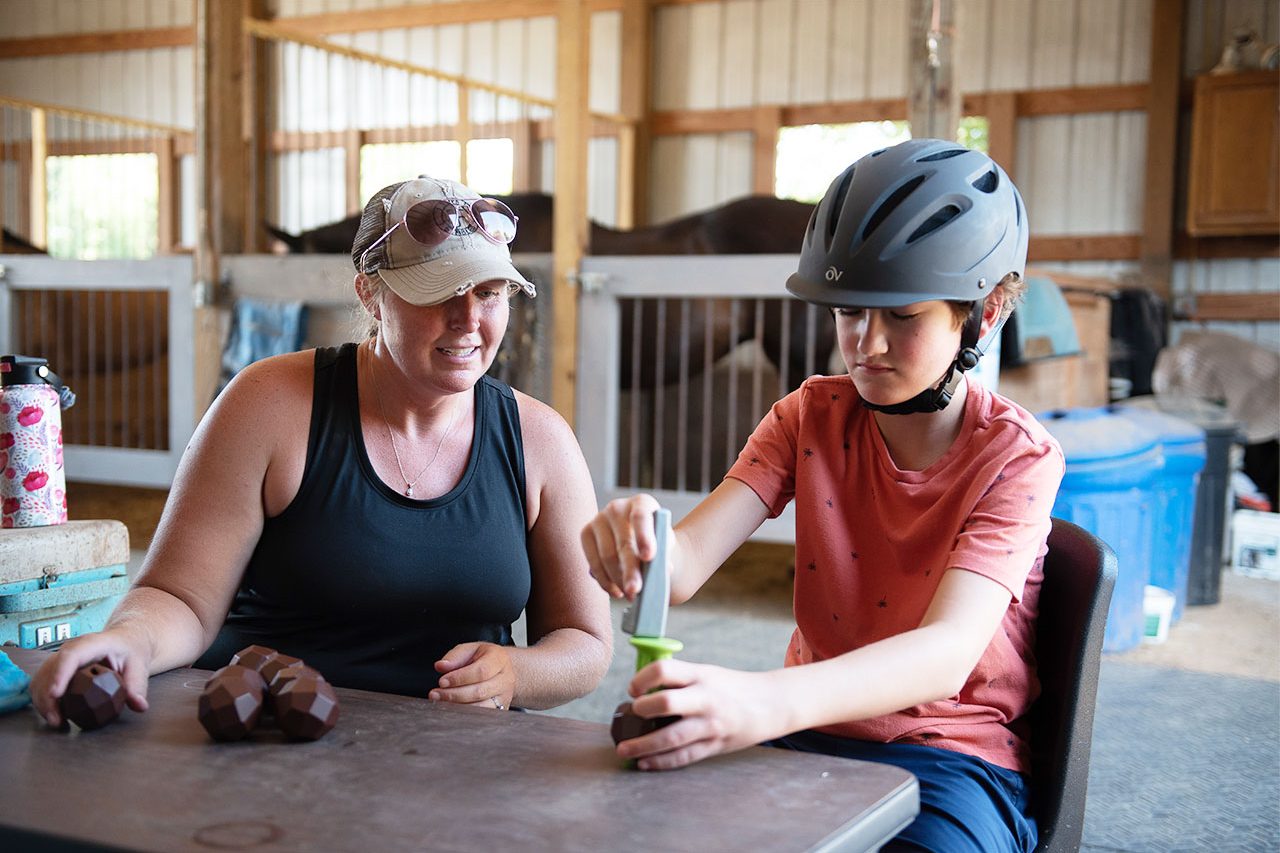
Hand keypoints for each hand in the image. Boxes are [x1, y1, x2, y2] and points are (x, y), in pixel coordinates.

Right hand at [30, 629, 151, 727]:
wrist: (126, 641)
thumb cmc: (131, 650)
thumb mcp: (139, 666)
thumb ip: (138, 687)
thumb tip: (140, 706)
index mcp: (94, 644)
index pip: (72, 655)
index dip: (61, 674)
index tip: (55, 694)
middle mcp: (73, 648)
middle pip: (51, 669)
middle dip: (48, 696)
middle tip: (57, 720)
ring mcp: (62, 657)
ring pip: (42, 677)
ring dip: (43, 701)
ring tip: (56, 721)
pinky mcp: (57, 668)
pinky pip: (42, 683)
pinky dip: (43, 700)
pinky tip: (54, 715)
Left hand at [428, 642, 515, 709]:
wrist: (502, 669)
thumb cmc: (483, 658)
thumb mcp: (470, 650)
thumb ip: (455, 656)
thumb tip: (441, 666)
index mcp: (499, 659)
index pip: (481, 671)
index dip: (459, 678)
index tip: (442, 681)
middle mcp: (505, 679)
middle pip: (480, 691)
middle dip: (454, 694)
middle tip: (436, 694)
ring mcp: (504, 696)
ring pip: (482, 707)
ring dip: (458, 706)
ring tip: (441, 702)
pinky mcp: (500, 709)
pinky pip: (482, 716)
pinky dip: (465, 714)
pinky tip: (452, 709)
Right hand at [580, 494, 663, 599]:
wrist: (640, 538)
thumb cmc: (656, 541)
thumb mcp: (665, 544)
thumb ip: (664, 554)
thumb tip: (664, 570)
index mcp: (642, 503)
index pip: (641, 517)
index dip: (644, 537)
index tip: (649, 558)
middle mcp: (617, 507)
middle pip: (623, 543)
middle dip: (629, 571)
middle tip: (635, 591)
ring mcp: (599, 519)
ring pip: (606, 556)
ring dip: (618, 580)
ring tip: (630, 596)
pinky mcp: (586, 533)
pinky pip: (593, 562)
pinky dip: (605, 581)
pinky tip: (616, 591)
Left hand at [615, 659, 784, 770]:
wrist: (770, 704)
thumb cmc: (731, 687)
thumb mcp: (707, 673)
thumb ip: (679, 679)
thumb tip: (642, 688)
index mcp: (700, 675)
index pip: (664, 670)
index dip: (643, 679)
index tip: (633, 689)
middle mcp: (705, 699)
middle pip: (667, 703)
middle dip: (643, 709)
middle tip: (631, 713)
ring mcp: (710, 725)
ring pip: (671, 737)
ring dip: (643, 746)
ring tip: (624, 749)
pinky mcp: (714, 746)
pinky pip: (684, 757)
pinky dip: (661, 762)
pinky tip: (645, 763)